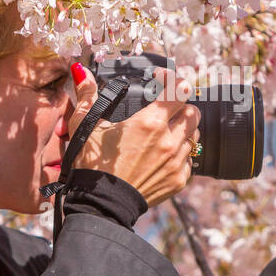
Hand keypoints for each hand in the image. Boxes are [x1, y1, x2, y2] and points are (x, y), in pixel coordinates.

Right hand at [66, 64, 200, 208]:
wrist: (102, 205)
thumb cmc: (93, 165)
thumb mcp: (86, 126)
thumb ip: (87, 94)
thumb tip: (81, 71)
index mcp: (150, 122)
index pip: (179, 89)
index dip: (173, 79)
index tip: (162, 79)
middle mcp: (169, 140)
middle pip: (193, 111)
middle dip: (181, 106)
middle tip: (167, 108)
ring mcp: (176, 161)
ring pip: (194, 136)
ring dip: (182, 130)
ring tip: (165, 133)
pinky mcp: (179, 179)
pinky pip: (190, 160)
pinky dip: (180, 155)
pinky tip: (163, 156)